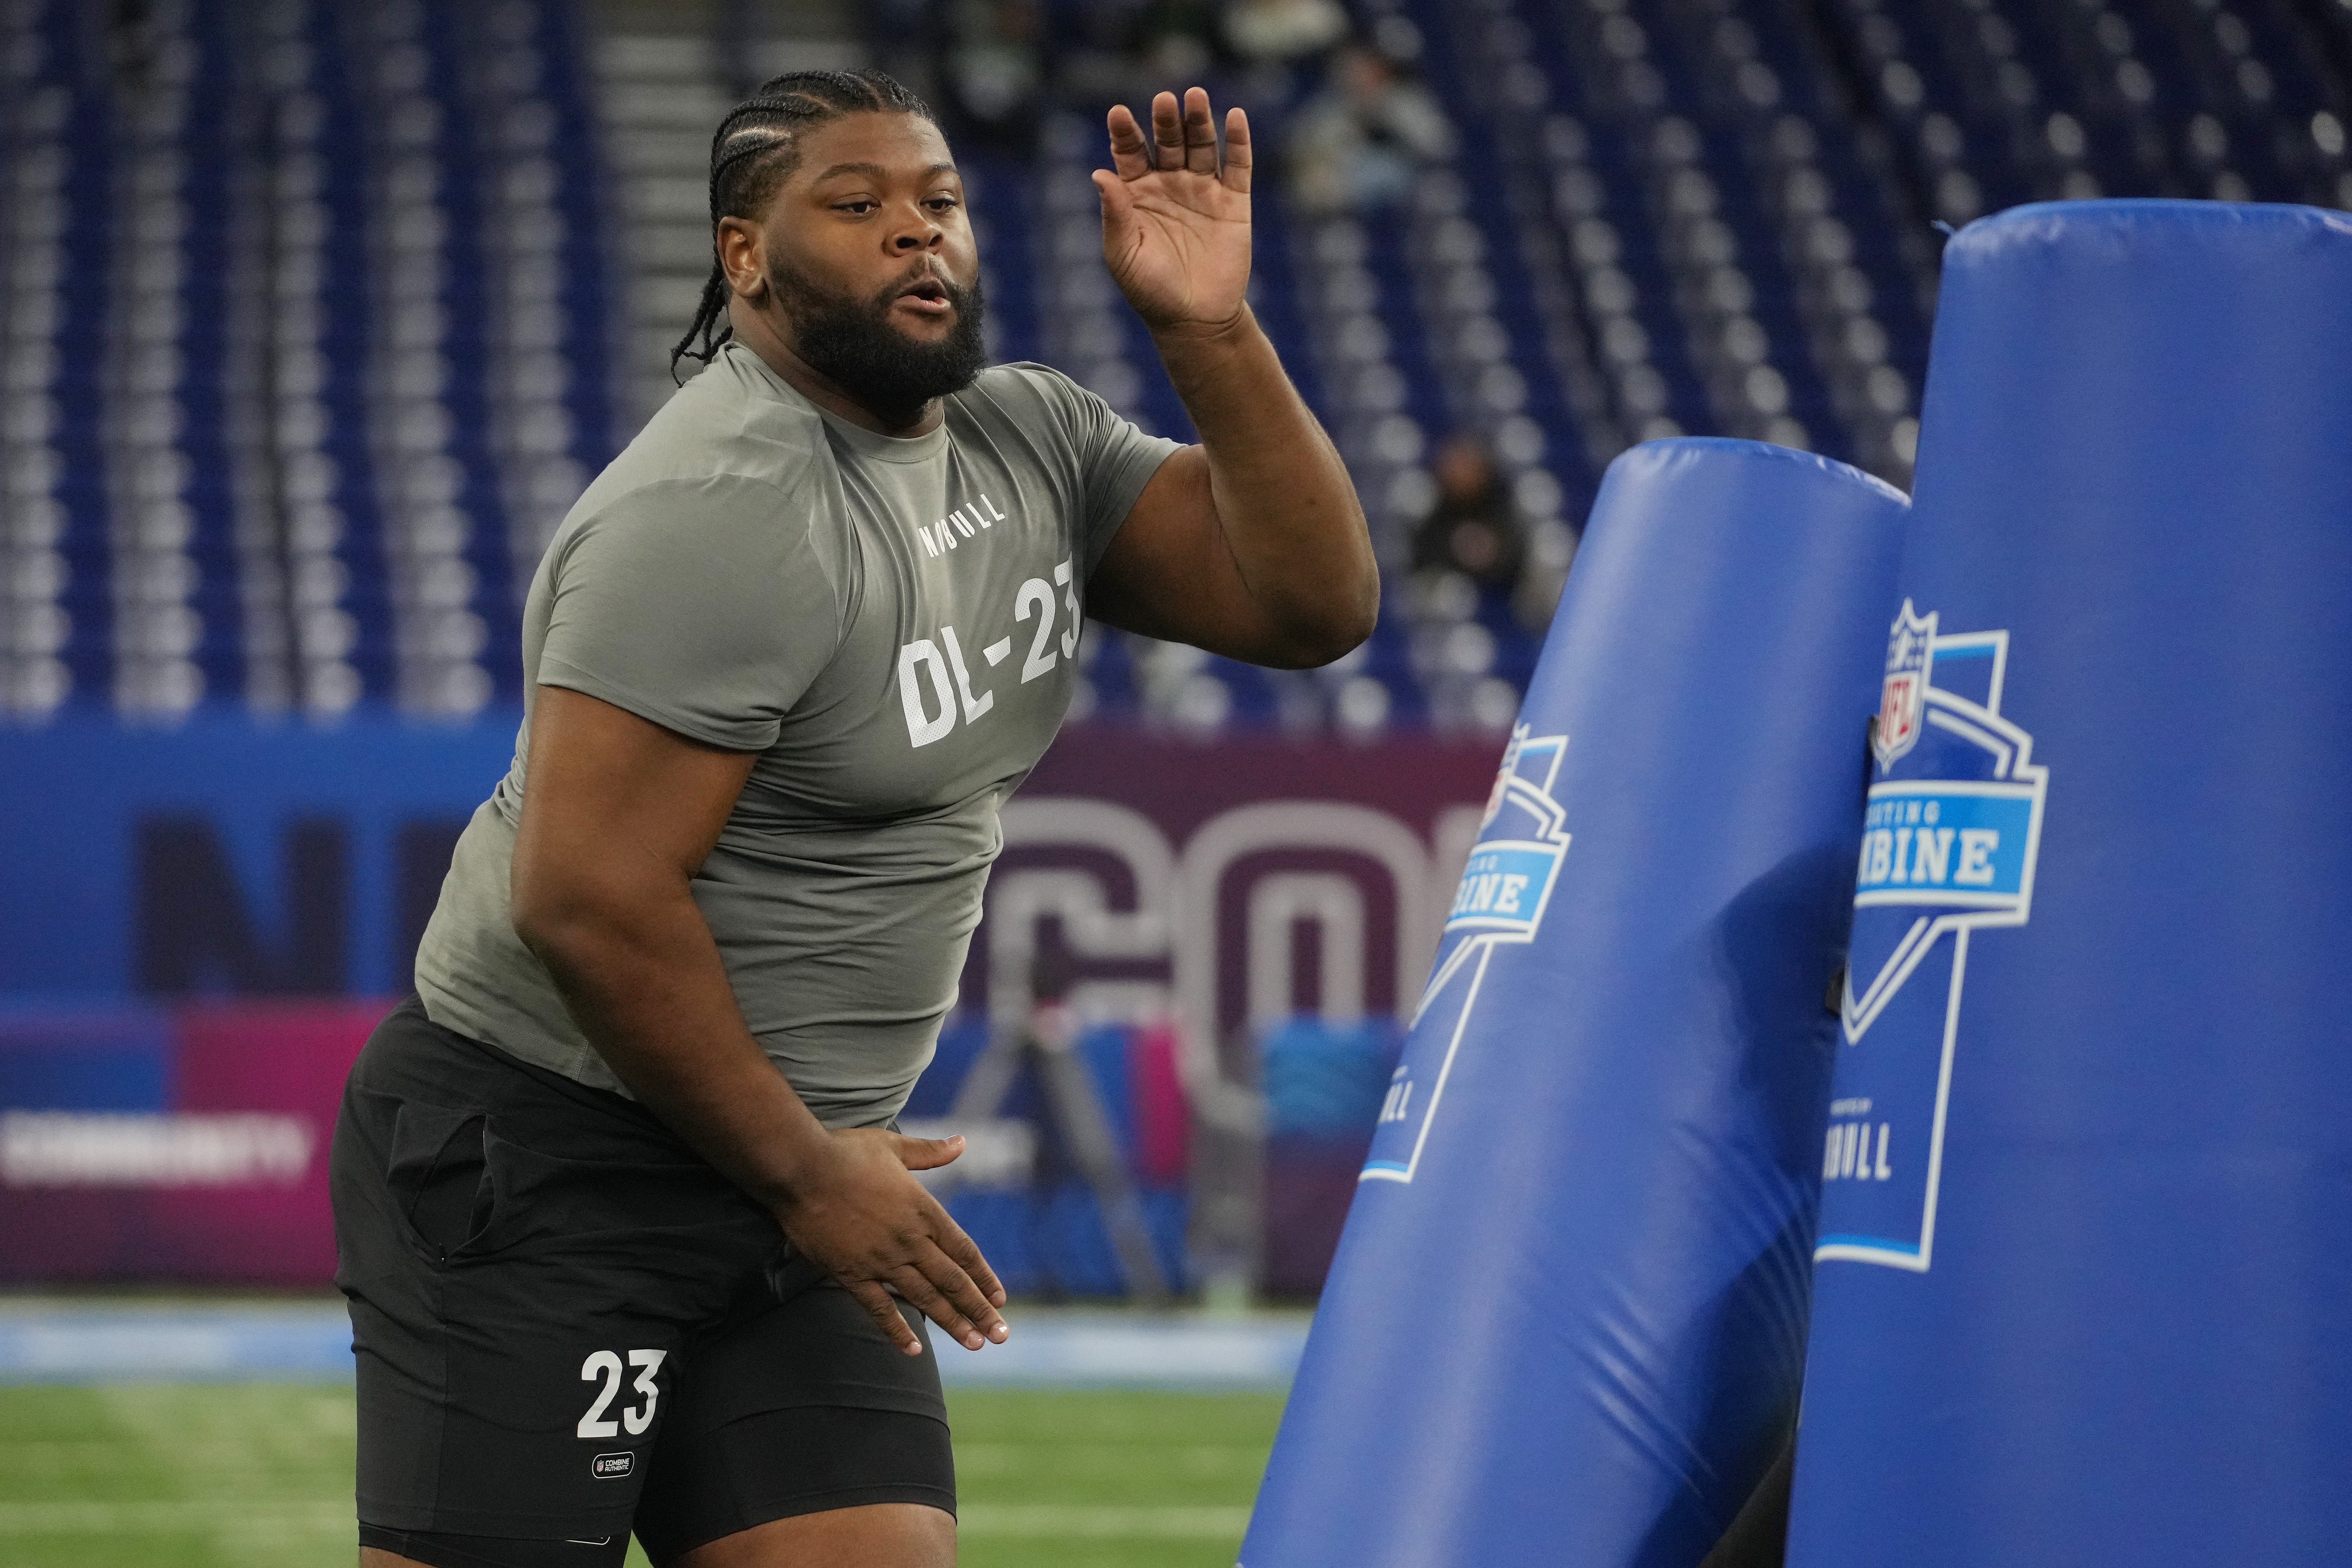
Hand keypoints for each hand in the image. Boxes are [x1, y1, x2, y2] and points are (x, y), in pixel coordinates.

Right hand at [774, 1128, 1009, 1354]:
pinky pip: (879, 1309)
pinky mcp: (851, 1273)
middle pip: (952, 1281)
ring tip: (974, 1344)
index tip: (1000, 1297)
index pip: (963, 1251)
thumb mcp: (894, 1146)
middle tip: (1000, 1335)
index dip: (983, 1276)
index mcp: (923, 1210)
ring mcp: (881, 1259)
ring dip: (952, 1323)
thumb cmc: (846, 1152)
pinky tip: (914, 1350)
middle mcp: (909, 1239)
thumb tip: (963, 1141)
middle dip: (979, 1309)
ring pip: (924, 1298)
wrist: (801, 1168)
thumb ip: (931, 1152)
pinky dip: (897, 1330)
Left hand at [1094, 87, 1251, 335]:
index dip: (1125, 132)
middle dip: (1165, 120)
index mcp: (1138, 192)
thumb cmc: (1151, 291)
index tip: (1118, 113)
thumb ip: (1114, 214)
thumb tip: (1099, 173)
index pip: (1130, 152)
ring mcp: (1203, 190)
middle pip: (1168, 141)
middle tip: (1164, 100)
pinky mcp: (1234, 202)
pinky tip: (1235, 116)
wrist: (1195, 320)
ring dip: (1199, 120)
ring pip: (1201, 145)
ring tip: (1195, 97)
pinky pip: (1238, 166)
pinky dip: (1238, 141)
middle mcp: (1170, 183)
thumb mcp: (1124, 255)